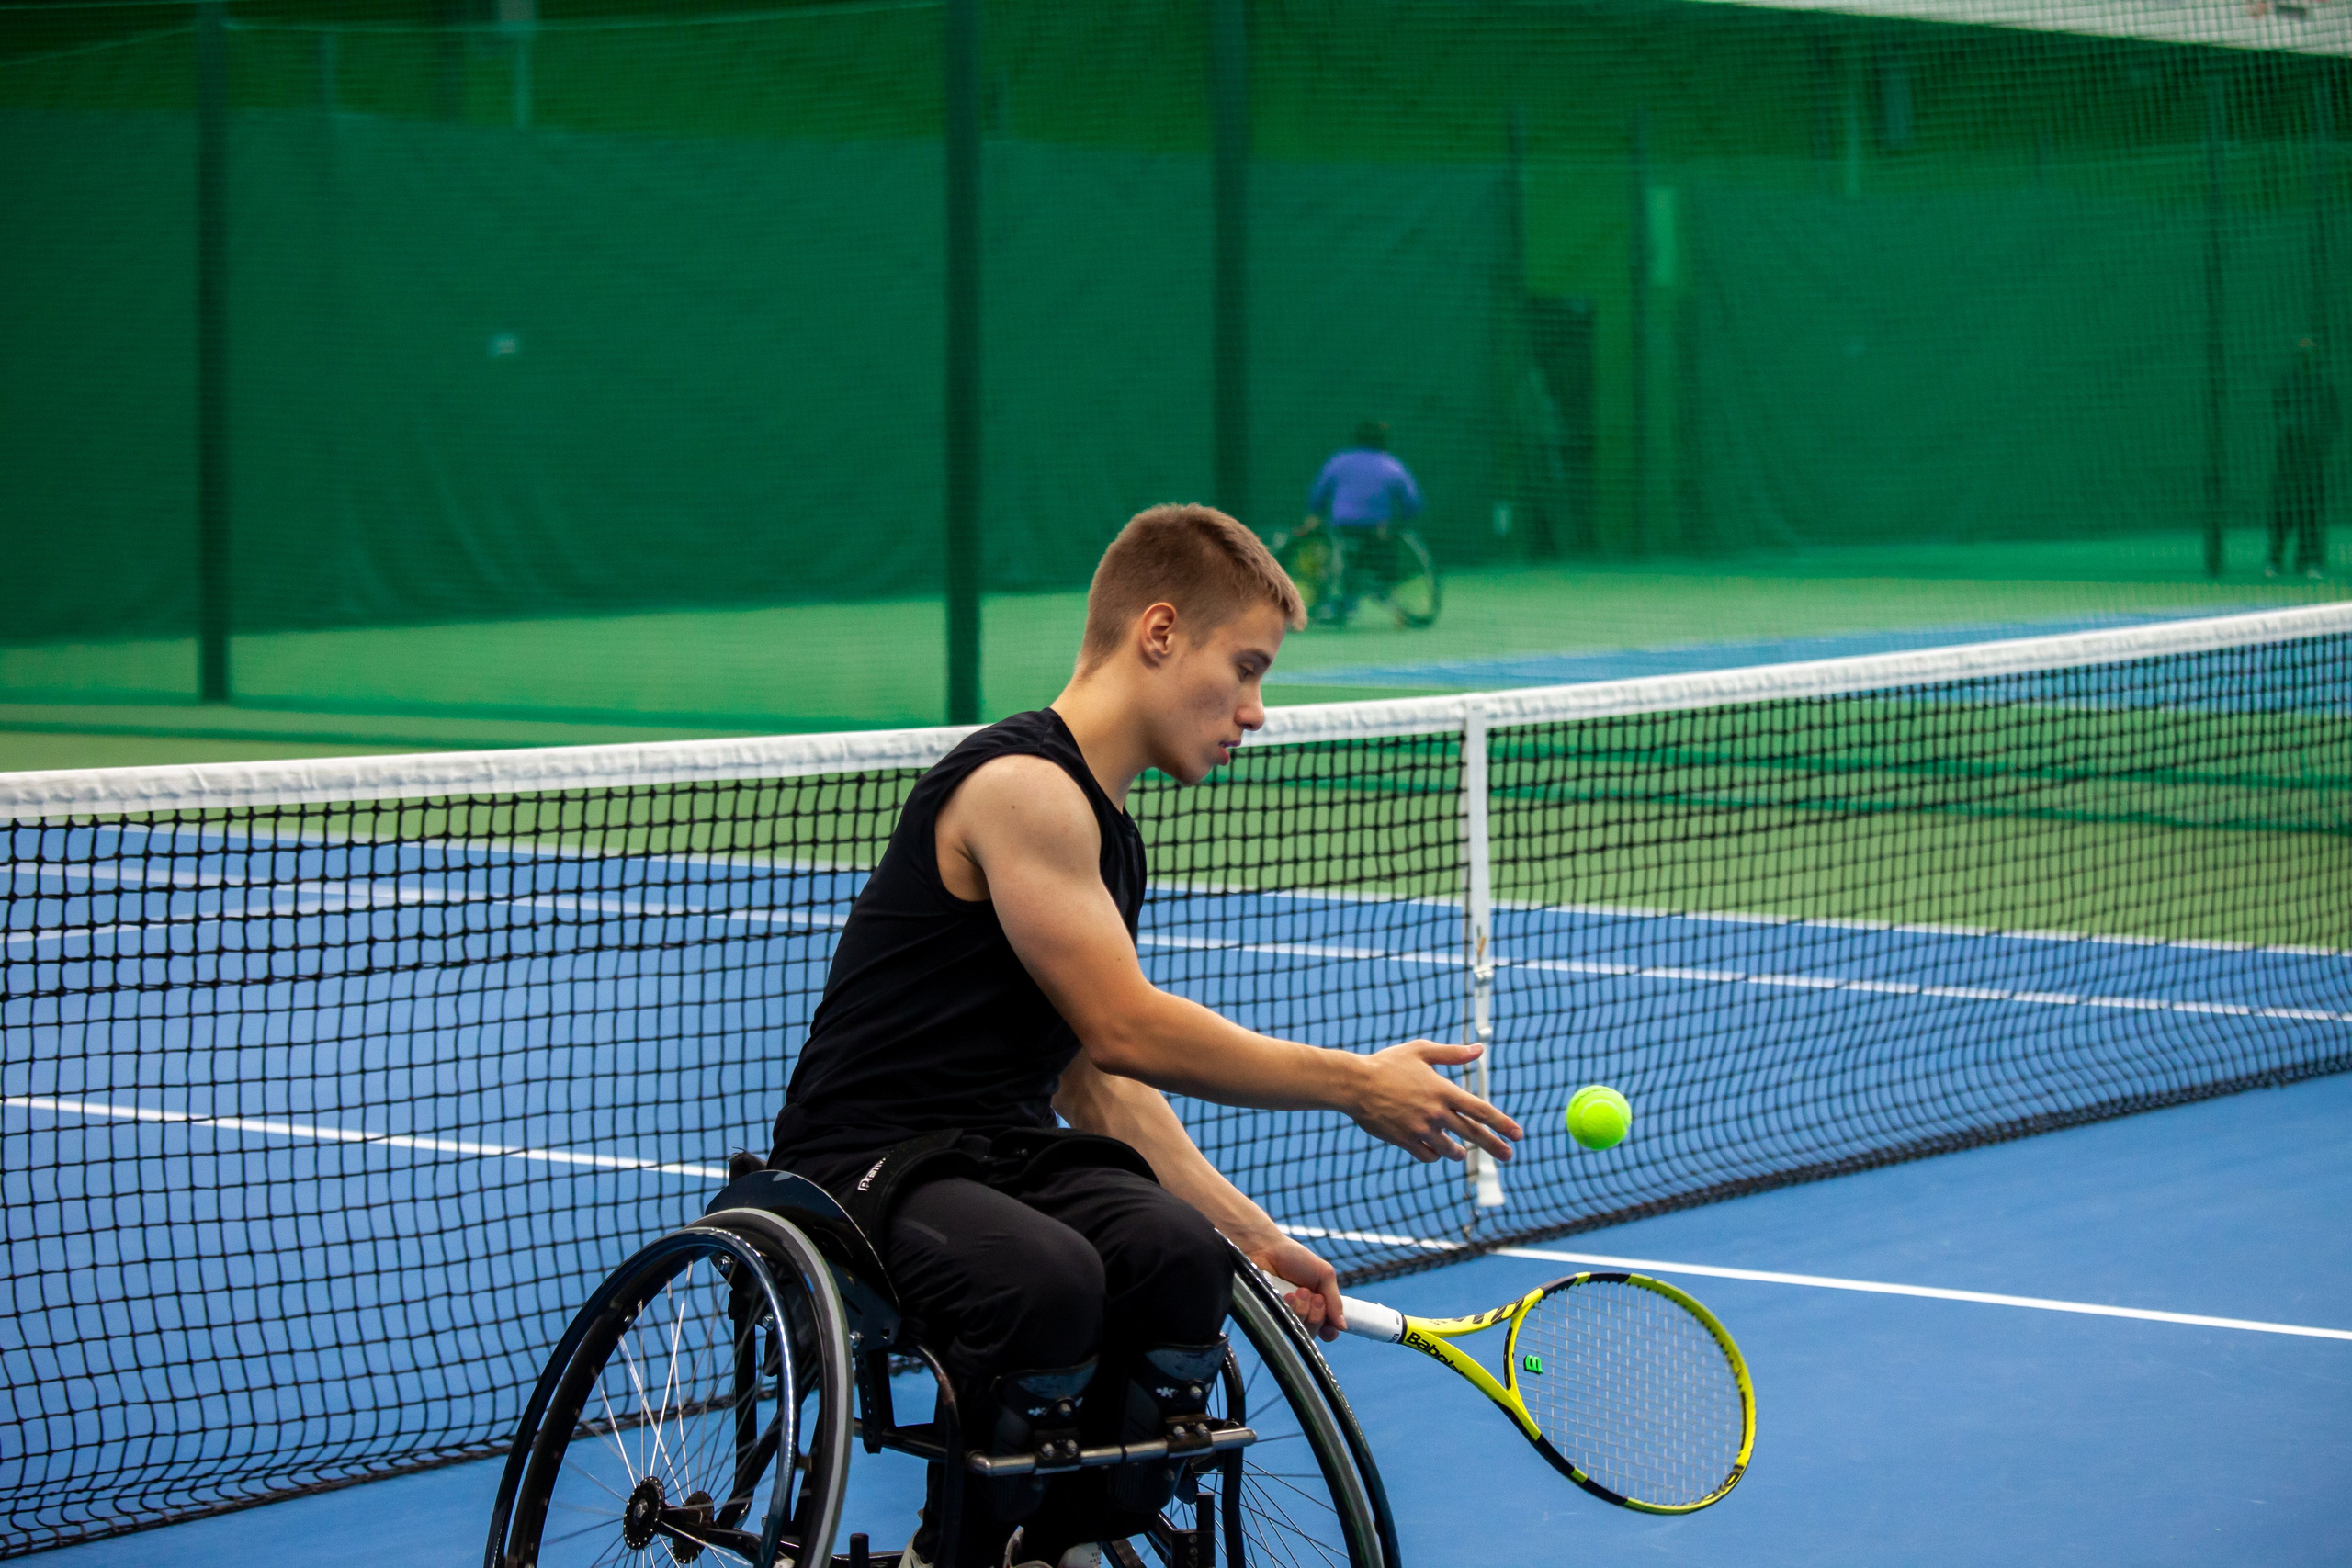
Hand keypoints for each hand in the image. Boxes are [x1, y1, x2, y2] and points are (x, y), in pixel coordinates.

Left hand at [1248, 1235, 1344, 1341]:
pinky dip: (1289, 1310)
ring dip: (1303, 1311)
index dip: (1329, 1332)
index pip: (1326, 1330)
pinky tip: (1287, 1295)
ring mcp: (1284, 1315)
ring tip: (1298, 1292)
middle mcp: (1301, 1313)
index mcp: (1317, 1305)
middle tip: (1314, 1296)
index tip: (1329, 1327)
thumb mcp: (1324, 1274)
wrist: (1266, 1248)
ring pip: (1299, 1330)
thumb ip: (1335, 1300)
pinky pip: (1281, 1325)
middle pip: (1313, 1332)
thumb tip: (1343, 1326)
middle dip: (1317, 1315)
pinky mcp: (1270, 1314)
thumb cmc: (1294, 1257)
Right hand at [1349, 1041, 1521, 1163]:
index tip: (1518, 1134)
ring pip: (1451, 1150)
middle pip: (1474, 1134)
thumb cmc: (1387, 1064)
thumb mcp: (1420, 1051)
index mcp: (1443, 1090)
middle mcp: (1436, 1112)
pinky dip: (1434, 1154)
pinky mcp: (1405, 1141)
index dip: (1503, 1123)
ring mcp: (1421, 1129)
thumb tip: (1480, 1049)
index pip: (1481, 1110)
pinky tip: (1434, 1149)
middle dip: (1495, 1147)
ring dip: (1459, 1152)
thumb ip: (1452, 1053)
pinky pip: (1428, 1155)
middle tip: (1508, 1156)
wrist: (1354, 1084)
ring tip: (1461, 1152)